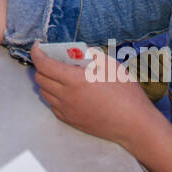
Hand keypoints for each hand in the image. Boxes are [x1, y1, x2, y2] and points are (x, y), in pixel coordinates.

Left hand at [29, 43, 160, 148]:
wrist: (134, 125)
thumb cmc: (127, 93)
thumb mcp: (111, 66)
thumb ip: (91, 56)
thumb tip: (78, 52)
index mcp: (75, 80)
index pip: (44, 64)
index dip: (36, 53)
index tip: (38, 46)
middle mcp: (66, 96)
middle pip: (40, 78)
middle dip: (42, 66)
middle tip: (52, 60)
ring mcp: (67, 111)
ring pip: (44, 93)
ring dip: (47, 81)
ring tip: (60, 75)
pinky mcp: (70, 121)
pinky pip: (53, 105)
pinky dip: (54, 96)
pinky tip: (67, 91)